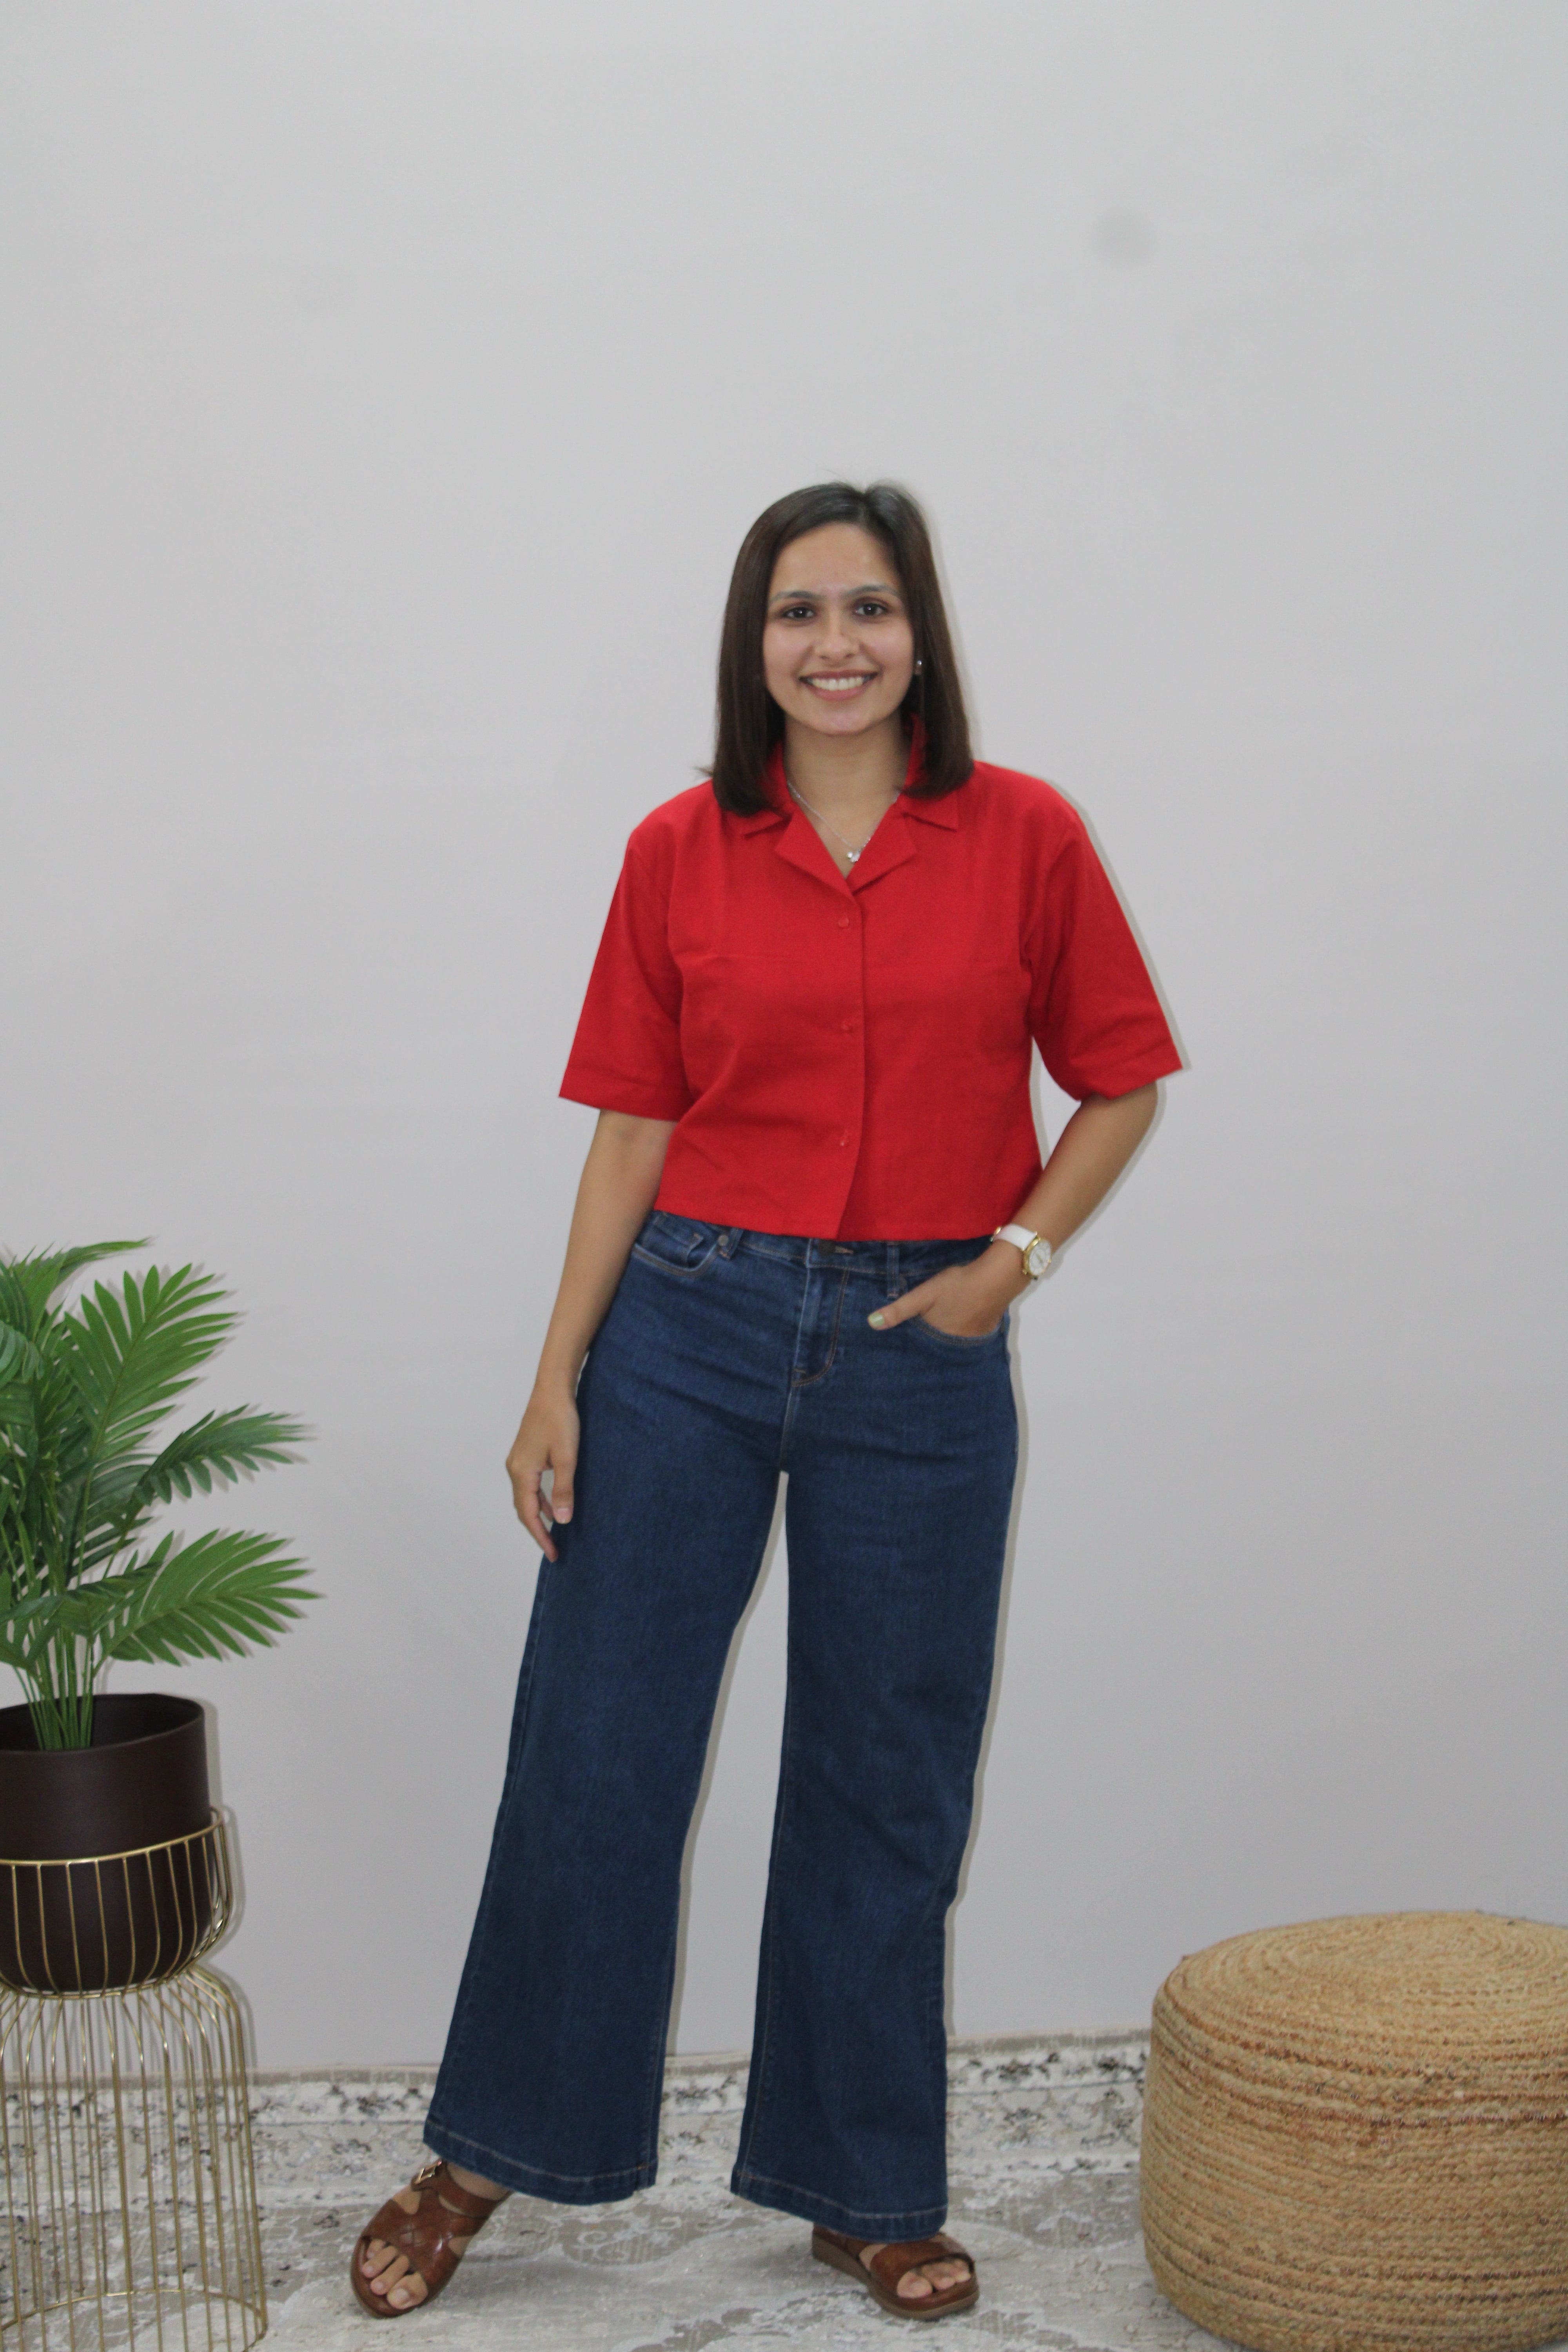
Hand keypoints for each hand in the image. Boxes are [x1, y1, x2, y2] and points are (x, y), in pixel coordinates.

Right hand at [505, 1387, 580, 1561]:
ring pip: (526, 1497)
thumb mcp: (567, 1458)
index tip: (553, 1554)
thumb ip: (563, 1490)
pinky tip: (554, 1504)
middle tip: (554, 1549)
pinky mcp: (526, 1454)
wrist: (552, 1390)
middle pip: (523, 1509)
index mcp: (522, 1473)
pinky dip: (540, 1499)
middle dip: (537, 1530)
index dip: (540, 1537)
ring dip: (539, 1515)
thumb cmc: (560, 1421)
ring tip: (555, 1532)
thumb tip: (562, 1521)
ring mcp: (518, 1461)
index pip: (529, 1515)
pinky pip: (530, 1485)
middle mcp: (515, 1469)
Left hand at [866, 1244, 1026, 1339]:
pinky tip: (954, 1324)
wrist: (998, 1277)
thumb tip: (871, 1324)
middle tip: (912, 1340)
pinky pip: (965, 1336)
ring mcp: (971, 1339)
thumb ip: (899, 1309)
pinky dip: (957, 1333)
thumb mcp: (925, 1294)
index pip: (918, 1348)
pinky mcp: (984, 1331)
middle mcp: (954, 1345)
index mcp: (937, 1338)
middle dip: (924, 1345)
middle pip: (935, 1347)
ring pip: (950, 1342)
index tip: (895, 1348)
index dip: (908, 1346)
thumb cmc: (957, 1285)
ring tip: (930, 1333)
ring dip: (941, 1339)